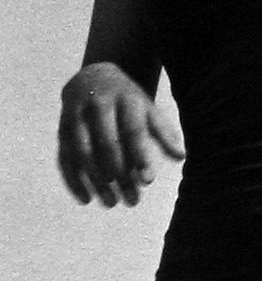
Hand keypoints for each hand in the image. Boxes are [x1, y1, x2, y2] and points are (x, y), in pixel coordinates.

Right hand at [58, 62, 183, 206]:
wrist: (94, 78)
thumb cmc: (129, 102)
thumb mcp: (149, 110)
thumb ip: (164, 132)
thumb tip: (181, 157)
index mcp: (125, 100)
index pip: (132, 130)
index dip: (139, 156)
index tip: (147, 181)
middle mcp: (97, 105)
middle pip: (107, 144)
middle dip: (120, 175)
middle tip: (132, 201)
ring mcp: (75, 117)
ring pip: (82, 152)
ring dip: (96, 181)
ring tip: (111, 203)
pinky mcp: (62, 129)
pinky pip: (64, 157)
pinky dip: (73, 180)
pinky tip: (86, 199)